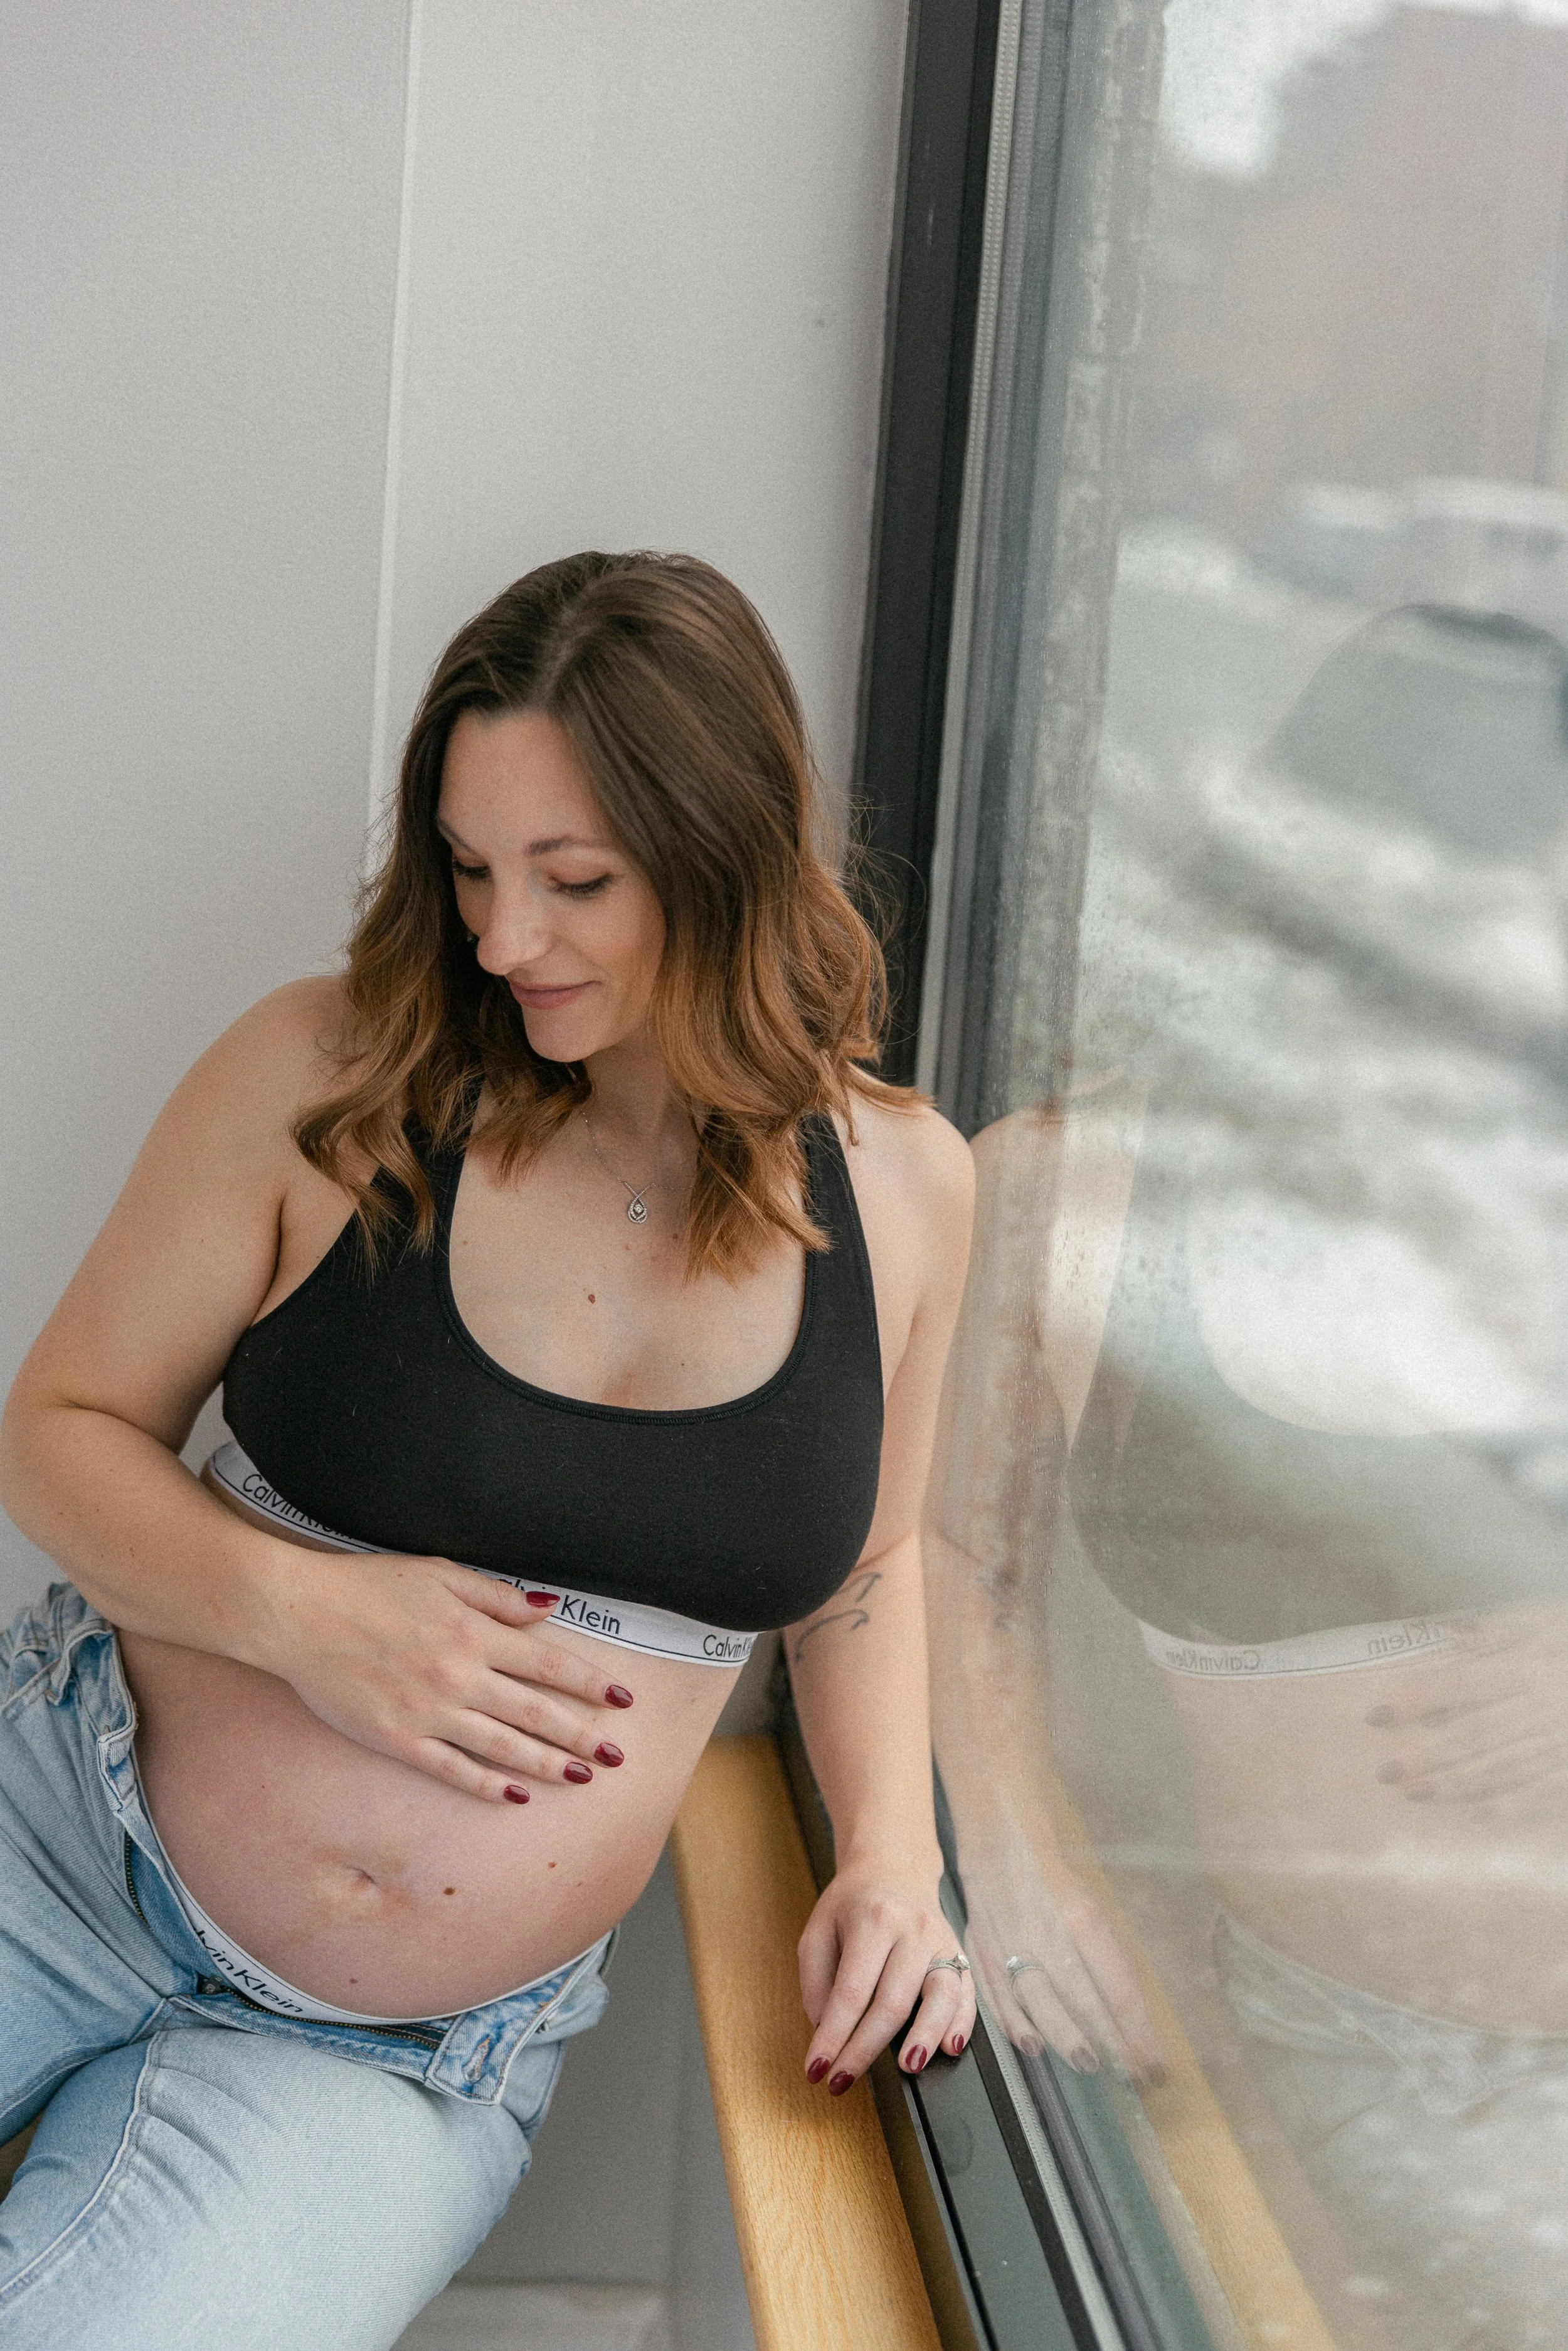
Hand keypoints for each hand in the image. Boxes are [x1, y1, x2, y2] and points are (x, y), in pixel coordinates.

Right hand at [258, 1546, 633, 1800]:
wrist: (299, 1615)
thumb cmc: (369, 1586)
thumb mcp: (440, 1573)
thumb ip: (497, 1597)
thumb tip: (549, 1610)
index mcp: (474, 1633)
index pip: (548, 1664)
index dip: (590, 1683)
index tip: (623, 1698)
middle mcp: (459, 1676)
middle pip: (536, 1711)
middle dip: (583, 1735)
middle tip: (619, 1755)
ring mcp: (429, 1712)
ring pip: (503, 1746)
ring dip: (547, 1764)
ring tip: (582, 1779)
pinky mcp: (397, 1739)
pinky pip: (452, 1768)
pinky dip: (487, 1784)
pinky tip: (514, 1796)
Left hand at [798, 1852, 975, 2092]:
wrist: (893, 1867)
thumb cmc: (852, 1904)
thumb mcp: (818, 1931)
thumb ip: (816, 1982)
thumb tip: (826, 2031)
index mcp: (872, 1920)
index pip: (851, 1991)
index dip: (834, 2036)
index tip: (817, 2069)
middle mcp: (912, 1929)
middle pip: (893, 2001)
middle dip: (866, 2049)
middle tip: (842, 2082)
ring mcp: (941, 1940)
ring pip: (940, 1996)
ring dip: (924, 2037)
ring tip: (907, 2068)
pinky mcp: (958, 1953)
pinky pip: (966, 1994)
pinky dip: (961, 2024)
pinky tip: (949, 2047)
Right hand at [965, 1846, 1163, 2084]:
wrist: (1001, 1850)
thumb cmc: (1056, 1888)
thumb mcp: (1094, 1914)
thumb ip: (1108, 1964)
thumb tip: (1131, 2021)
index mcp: (1083, 1921)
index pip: (1117, 1985)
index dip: (1138, 2029)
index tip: (1156, 2064)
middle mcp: (1046, 1933)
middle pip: (1081, 1994)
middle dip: (1108, 2038)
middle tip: (1130, 2076)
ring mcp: (1010, 1942)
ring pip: (1039, 1997)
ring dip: (1064, 2035)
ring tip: (1088, 2063)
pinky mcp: (980, 1949)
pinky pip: (996, 1993)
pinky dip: (1012, 2022)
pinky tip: (1031, 2046)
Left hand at [1366, 1605, 1567, 1815]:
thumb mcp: (1552, 1617)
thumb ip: (1504, 1627)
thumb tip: (1450, 1633)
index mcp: (1531, 1665)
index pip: (1461, 1684)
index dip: (1418, 1700)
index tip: (1375, 1714)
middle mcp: (1543, 1709)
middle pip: (1474, 1735)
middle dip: (1426, 1756)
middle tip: (1383, 1773)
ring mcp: (1562, 1743)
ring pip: (1503, 1769)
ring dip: (1456, 1785)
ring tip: (1414, 1796)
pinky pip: (1542, 1792)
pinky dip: (1509, 1807)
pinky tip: (1476, 1818)